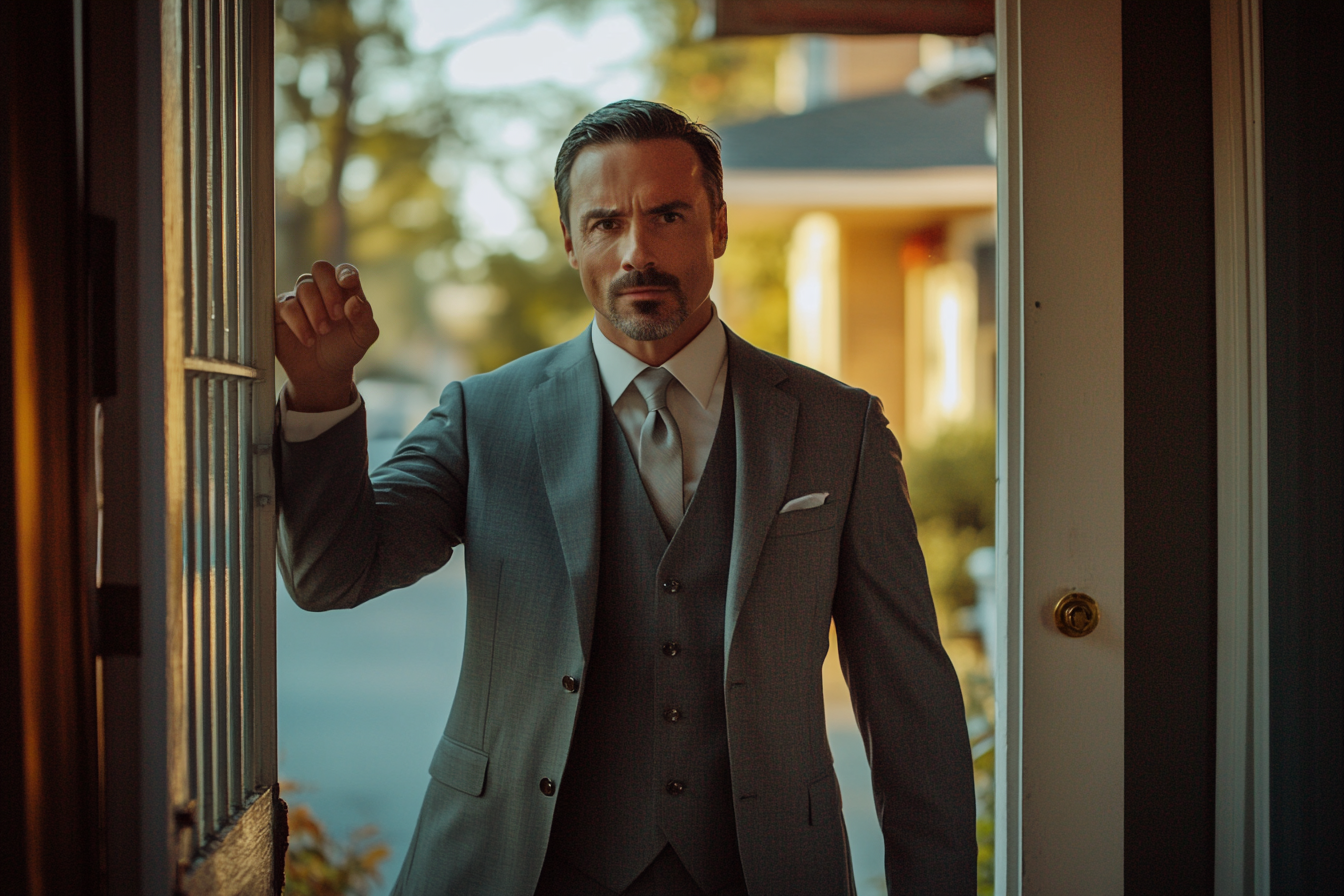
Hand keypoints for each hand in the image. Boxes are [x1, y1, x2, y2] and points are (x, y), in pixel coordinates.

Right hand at [275, 261, 379, 410]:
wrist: (323, 373)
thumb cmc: (345, 349)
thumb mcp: (363, 337)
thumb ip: (364, 317)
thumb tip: (355, 301)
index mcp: (345, 290)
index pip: (344, 270)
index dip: (345, 273)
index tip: (348, 284)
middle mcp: (321, 289)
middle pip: (320, 269)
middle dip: (329, 290)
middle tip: (337, 316)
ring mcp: (300, 298)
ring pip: (304, 287)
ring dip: (316, 310)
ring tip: (323, 332)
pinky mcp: (281, 311)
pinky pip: (286, 306)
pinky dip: (299, 323)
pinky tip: (309, 340)